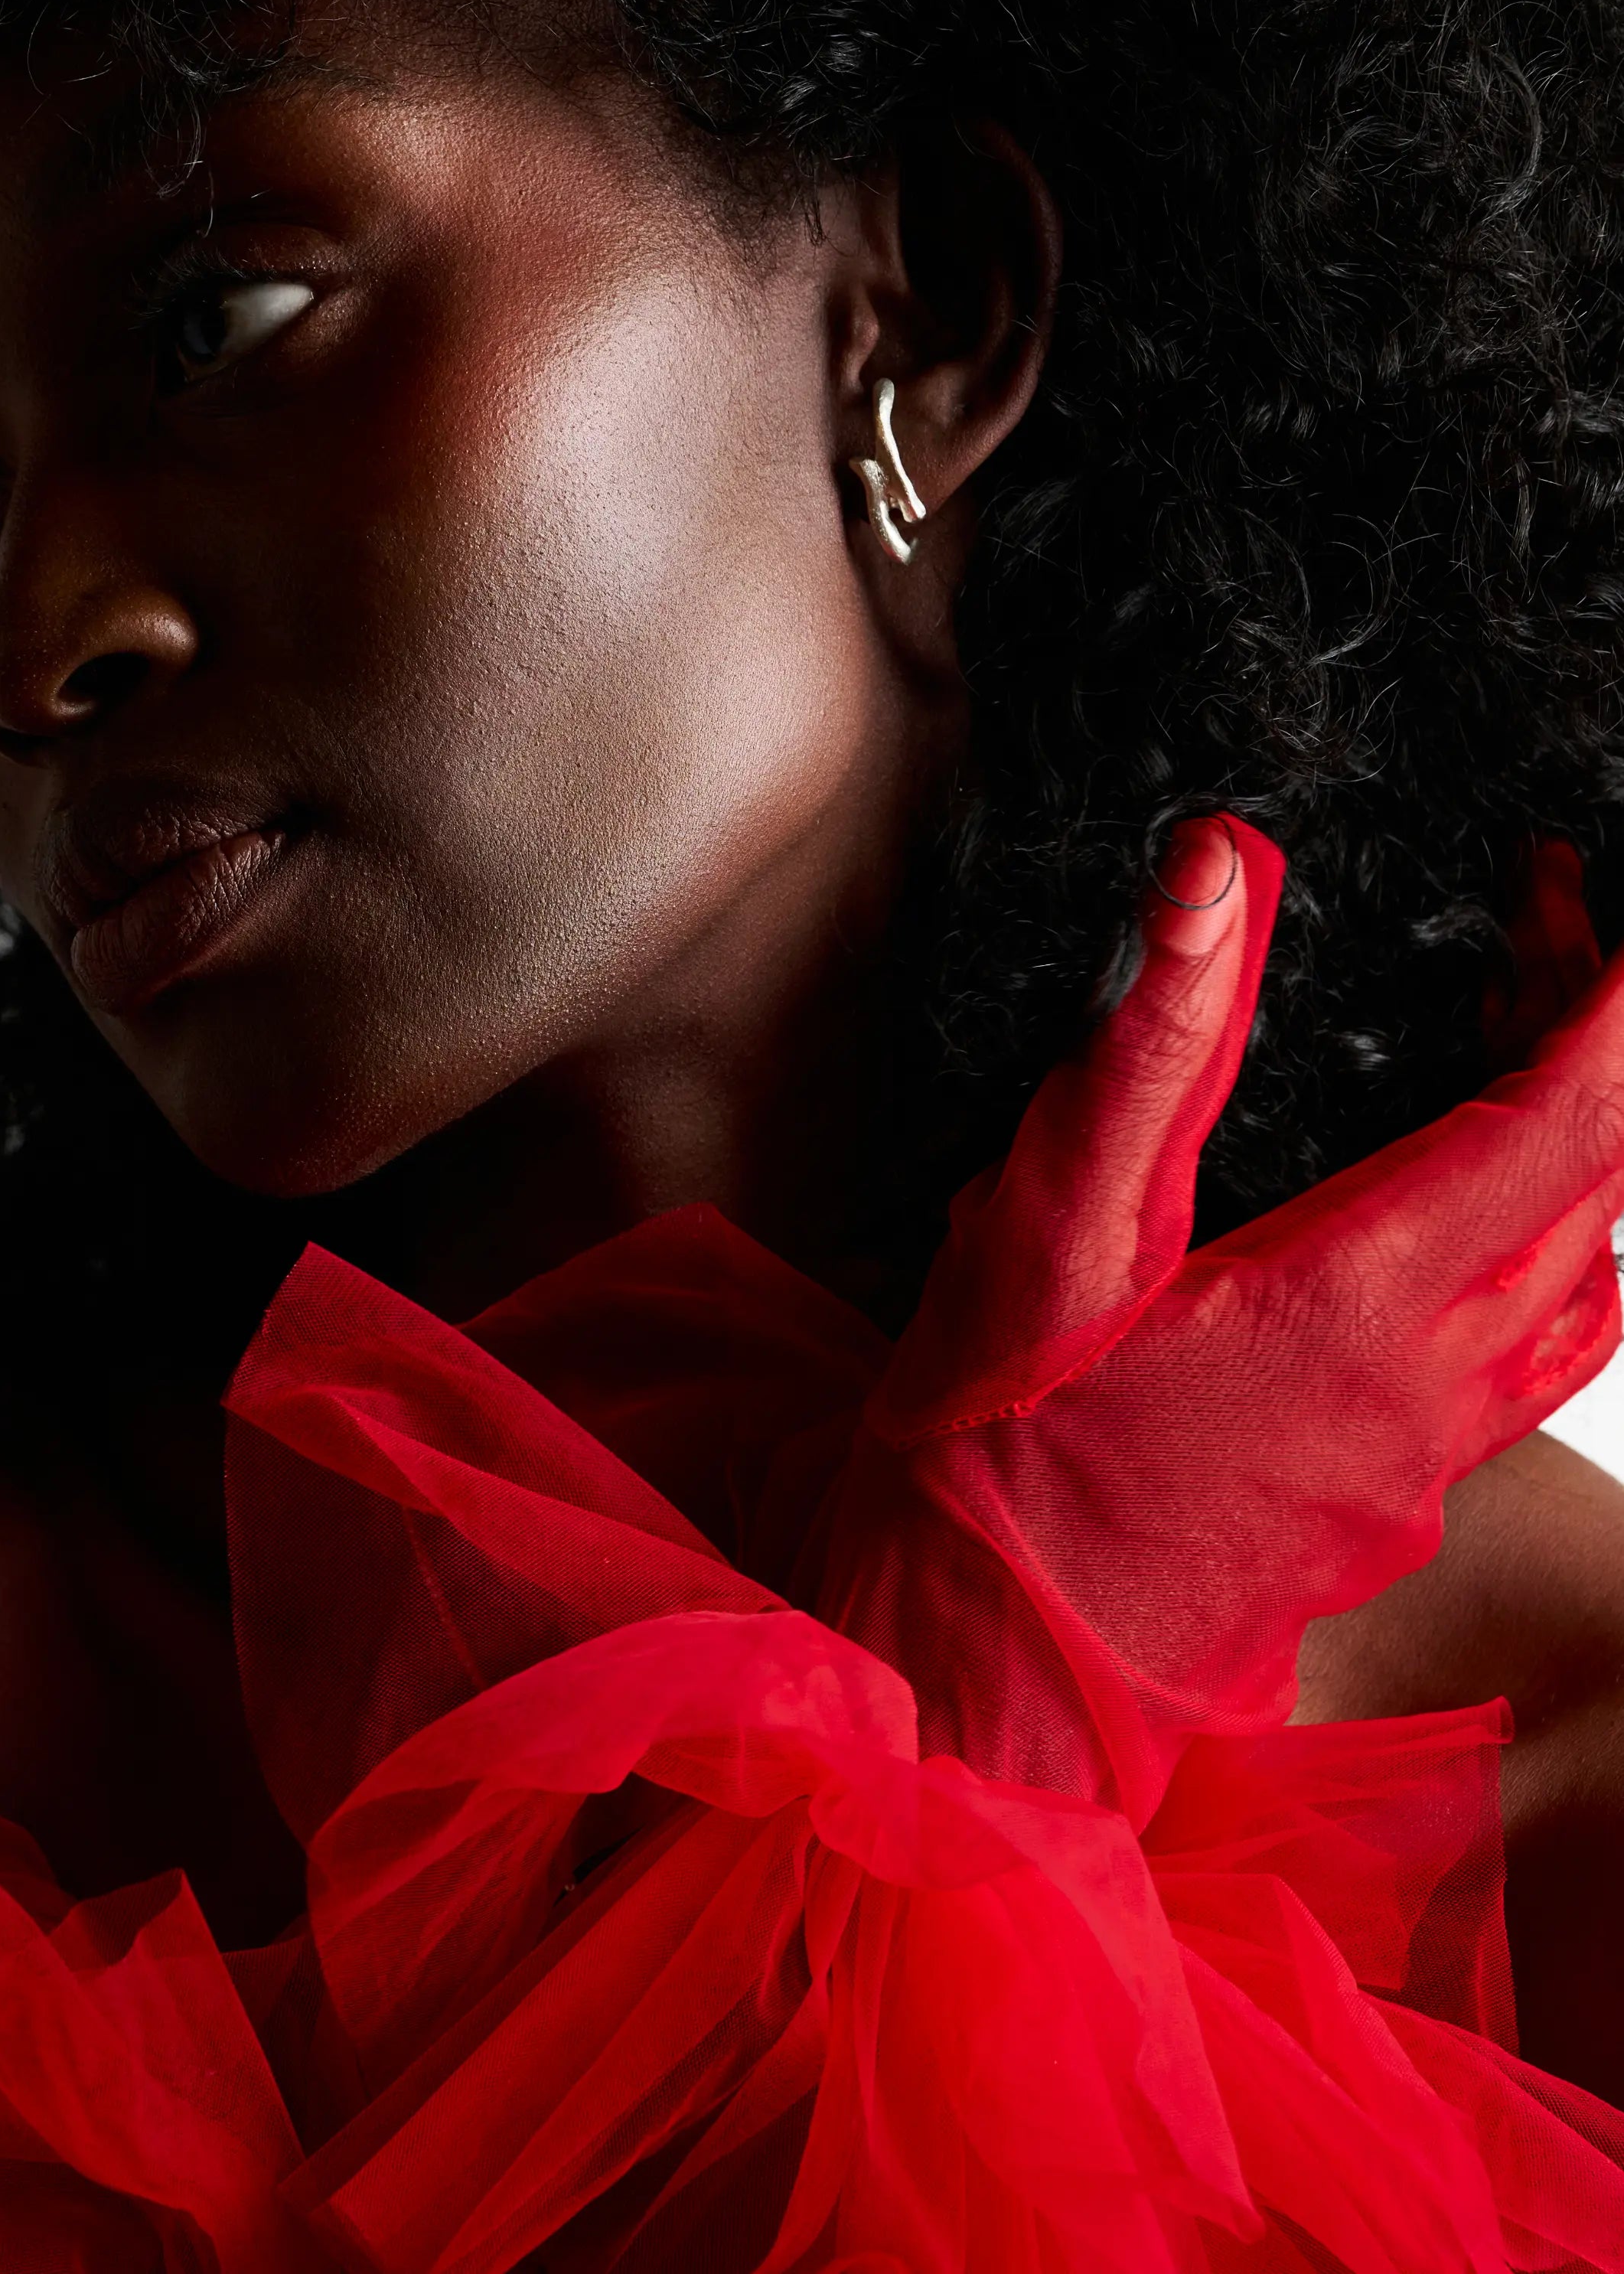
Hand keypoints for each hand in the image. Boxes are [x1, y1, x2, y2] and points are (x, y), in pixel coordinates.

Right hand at [816, 817, 1623, 1820]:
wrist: (986, 1683)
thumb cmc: (999, 1458)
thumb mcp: (1048, 1226)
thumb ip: (1150, 1042)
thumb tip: (1219, 864)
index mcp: (1362, 1302)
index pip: (1571, 1118)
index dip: (1617, 995)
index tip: (1606, 894)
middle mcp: (1435, 1386)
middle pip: (1601, 1181)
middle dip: (1597, 1033)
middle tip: (1540, 918)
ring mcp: (1431, 1457)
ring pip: (1593, 1274)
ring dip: (1587, 1144)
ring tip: (1516, 1036)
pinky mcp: (1403, 1498)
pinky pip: (1542, 1355)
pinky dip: (1555, 1244)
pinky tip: (1480, 1209)